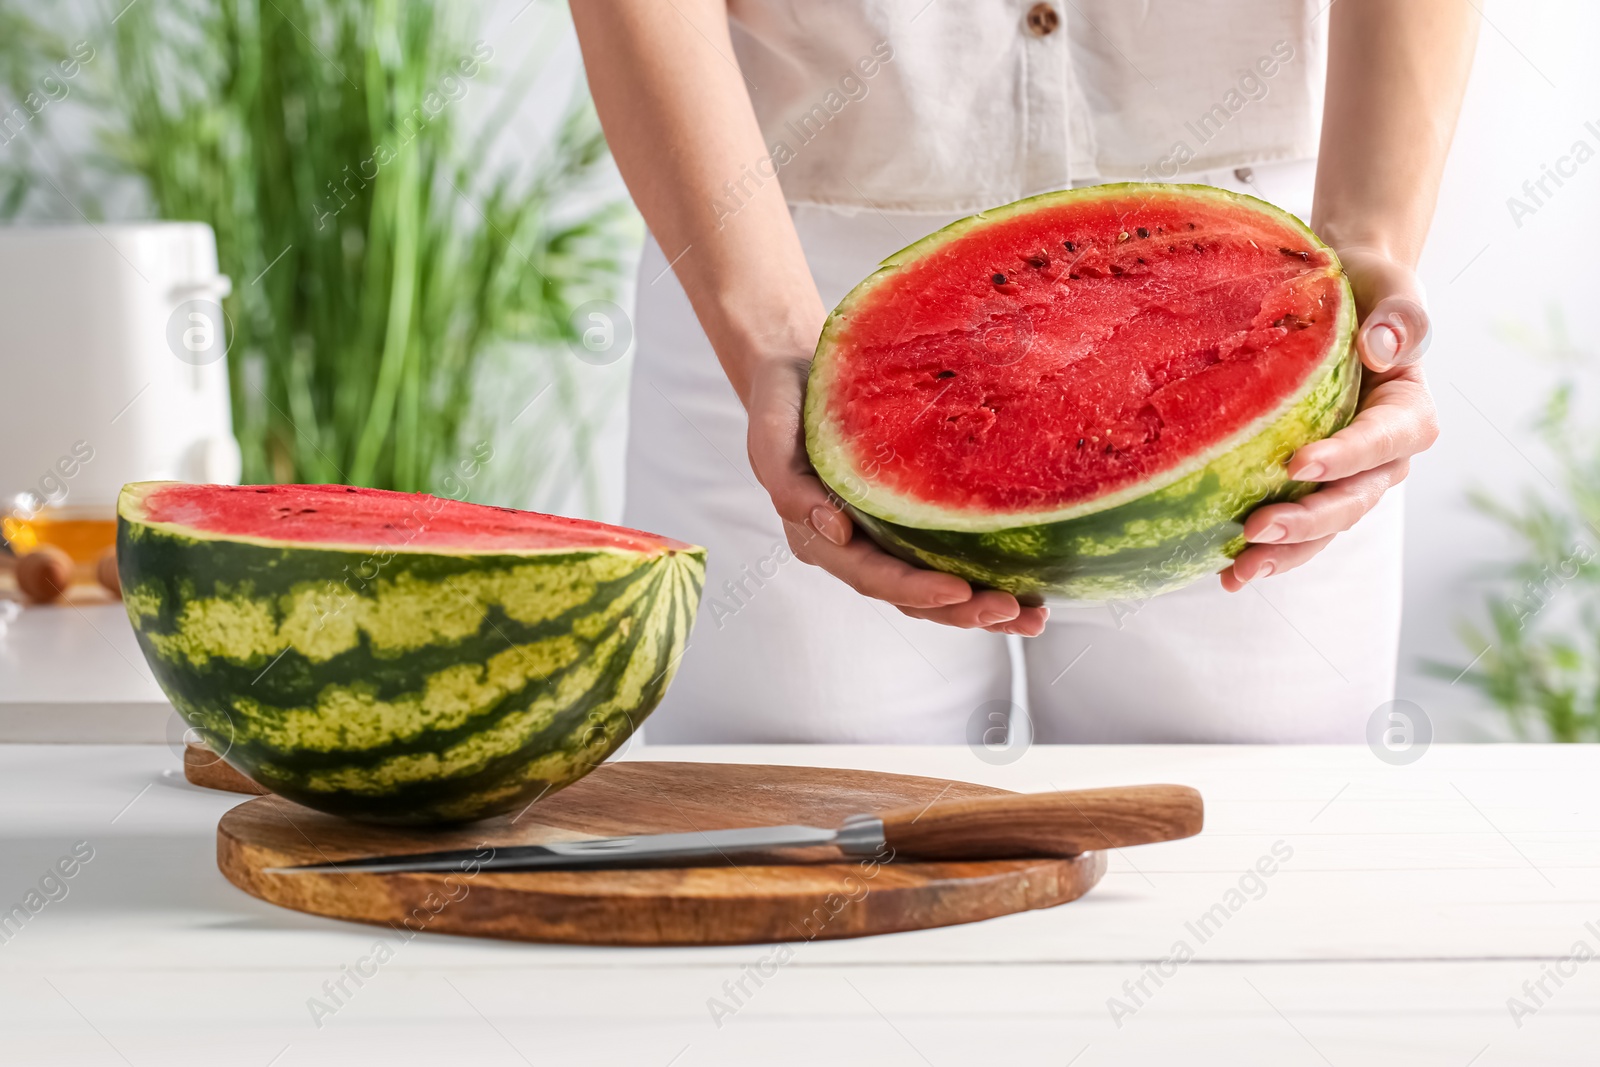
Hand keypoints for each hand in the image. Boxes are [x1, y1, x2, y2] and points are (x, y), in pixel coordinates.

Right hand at [745, 355, 1049, 635]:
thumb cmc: (781, 401)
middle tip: (1012, 611)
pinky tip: (1029, 583)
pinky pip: (949, 556)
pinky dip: (987, 575)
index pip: (870, 576)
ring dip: (982, 608)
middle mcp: (856, 548)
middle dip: (962, 611)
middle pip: (911, 598)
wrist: (795, 372)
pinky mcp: (910, 519)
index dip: (914, 590)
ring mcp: (885, 537)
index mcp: (820, 538)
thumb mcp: (770, 435)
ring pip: (935, 588)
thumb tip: (837, 532)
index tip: (960, 590)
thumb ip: (790, 486)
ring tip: (1032, 616)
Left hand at [1222, 246, 1438, 590]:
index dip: (1346, 457)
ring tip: (1238, 573)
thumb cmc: (1362, 289)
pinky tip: (1224, 572)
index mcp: (1408, 411)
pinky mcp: (1312, 488)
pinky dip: (1266, 552)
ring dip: (1284, 553)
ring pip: (1325, 527)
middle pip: (1354, 499)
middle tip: (1257, 530)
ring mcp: (1347, 478)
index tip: (1298, 464)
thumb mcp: (1389, 287)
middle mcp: (1383, 456)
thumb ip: (1399, 315)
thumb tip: (1381, 348)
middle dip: (1308, 521)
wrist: (1337, 299)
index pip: (1384, 440)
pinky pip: (1297, 527)